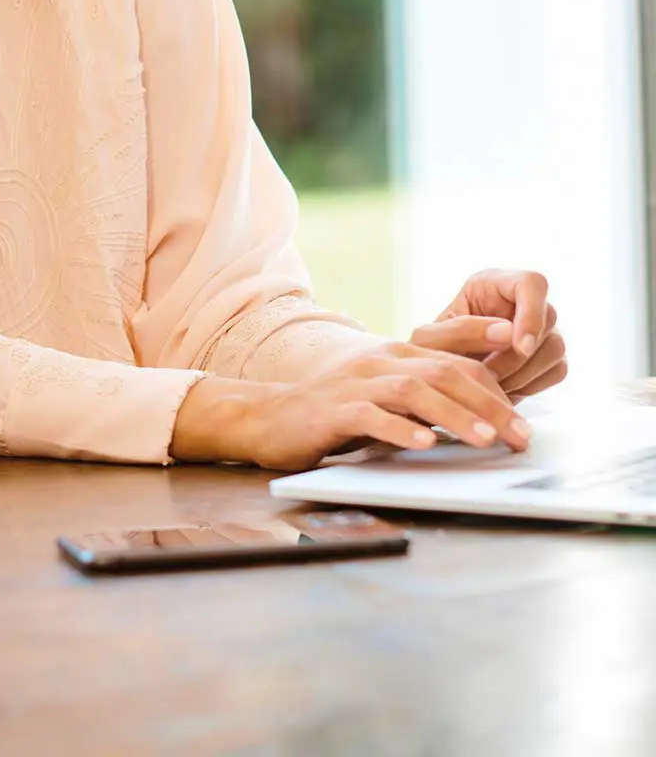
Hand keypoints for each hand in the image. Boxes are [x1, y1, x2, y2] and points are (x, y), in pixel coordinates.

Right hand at [170, 344, 531, 470]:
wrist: (270, 417)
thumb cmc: (334, 413)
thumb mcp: (384, 399)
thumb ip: (424, 401)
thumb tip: (483, 421)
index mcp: (396, 354)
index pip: (456, 359)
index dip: (496, 383)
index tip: (528, 412)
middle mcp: (379, 361)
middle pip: (444, 373)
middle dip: (489, 404)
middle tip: (522, 436)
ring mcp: (355, 383)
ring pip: (414, 391)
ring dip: (455, 415)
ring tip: (486, 439)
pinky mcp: (333, 409)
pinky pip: (371, 416)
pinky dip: (401, 429)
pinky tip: (425, 444)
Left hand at [410, 268, 566, 397]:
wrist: (436, 380)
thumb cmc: (427, 352)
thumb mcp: (430, 338)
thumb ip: (461, 329)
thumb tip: (510, 333)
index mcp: (492, 284)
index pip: (532, 283)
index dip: (532, 314)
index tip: (519, 347)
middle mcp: (521, 301)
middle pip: (548, 319)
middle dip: (517, 355)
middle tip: (488, 375)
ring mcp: (539, 328)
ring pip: (555, 348)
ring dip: (523, 373)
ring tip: (490, 385)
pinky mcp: (547, 356)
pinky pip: (557, 370)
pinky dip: (531, 385)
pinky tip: (503, 390)